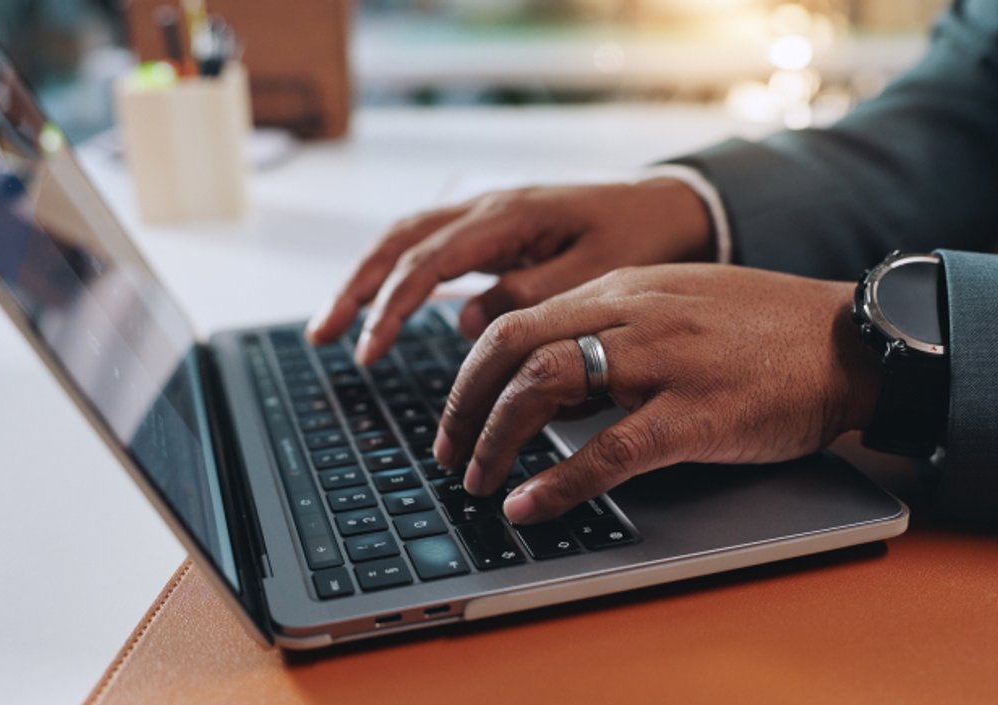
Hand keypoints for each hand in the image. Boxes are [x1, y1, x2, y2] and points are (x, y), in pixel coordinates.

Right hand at [304, 178, 714, 363]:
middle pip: (401, 242)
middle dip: (357, 288)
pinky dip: (400, 274)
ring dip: (368, 279)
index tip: (368, 348)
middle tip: (323, 335)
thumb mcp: (596, 272)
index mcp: (510, 216)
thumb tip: (468, 322)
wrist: (674, 206)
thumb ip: (533, 295)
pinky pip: (432, 246)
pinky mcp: (495, 230)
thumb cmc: (643, 237)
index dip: (392, 305)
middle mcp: (489, 209)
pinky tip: (385, 302)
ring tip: (334, 324)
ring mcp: (488, 216)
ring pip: (409, 240)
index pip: (429, 260)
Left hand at [431, 264, 882, 523]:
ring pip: (545, 385)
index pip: (516, 320)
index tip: (454, 415)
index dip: (468, 373)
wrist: (849, 341)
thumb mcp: (676, 306)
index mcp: (623, 288)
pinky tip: (529, 505)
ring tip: (476, 479)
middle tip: (446, 452)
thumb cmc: (763, 331)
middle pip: (511, 346)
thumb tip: (549, 384)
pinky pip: (610, 450)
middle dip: (462, 403)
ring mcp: (663, 360)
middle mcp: (632, 313)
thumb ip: (612, 331)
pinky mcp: (696, 412)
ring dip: (494, 437)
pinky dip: (558, 482)